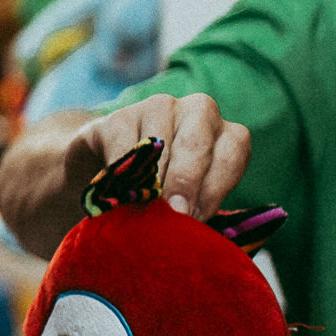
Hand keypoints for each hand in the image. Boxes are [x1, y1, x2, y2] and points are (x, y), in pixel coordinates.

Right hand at [63, 92, 250, 219]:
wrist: (104, 177)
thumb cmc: (158, 197)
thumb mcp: (186, 204)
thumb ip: (196, 210)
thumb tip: (190, 227)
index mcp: (225, 137)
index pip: (232, 155)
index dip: (214, 191)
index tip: (195, 220)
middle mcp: (199, 113)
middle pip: (197, 144)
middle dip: (185, 183)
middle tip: (173, 213)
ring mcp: (160, 108)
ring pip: (160, 144)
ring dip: (151, 181)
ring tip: (142, 209)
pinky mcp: (120, 117)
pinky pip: (124, 146)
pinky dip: (121, 174)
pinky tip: (118, 194)